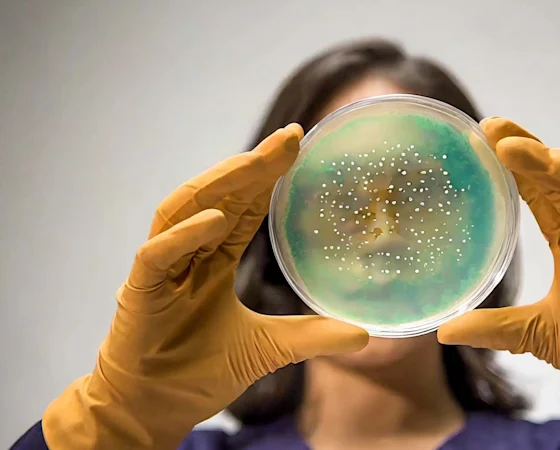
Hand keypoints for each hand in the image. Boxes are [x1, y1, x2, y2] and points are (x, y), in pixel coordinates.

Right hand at [42, 125, 367, 449]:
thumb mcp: (267, 350)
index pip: (242, 207)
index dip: (268, 177)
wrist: (153, 409)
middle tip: (290, 138)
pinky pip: (156, 254)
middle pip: (218, 196)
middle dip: (252, 166)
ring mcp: (160, 269)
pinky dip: (185, 234)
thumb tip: (364, 335)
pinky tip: (216, 218)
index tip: (300, 148)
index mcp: (212, 261)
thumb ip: (310, 337)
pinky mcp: (139, 292)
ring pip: (184, 210)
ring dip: (220, 183)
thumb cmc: (197, 373)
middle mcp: (186, 254)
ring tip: (257, 162)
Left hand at [439, 118, 559, 449]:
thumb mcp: (536, 334)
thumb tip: (443, 332)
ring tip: (511, 145)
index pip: (538, 196)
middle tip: (491, 126)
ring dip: (549, 161)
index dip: (514, 171)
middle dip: (525, 152)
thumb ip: (494, 327)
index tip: (483, 144)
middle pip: (556, 180)